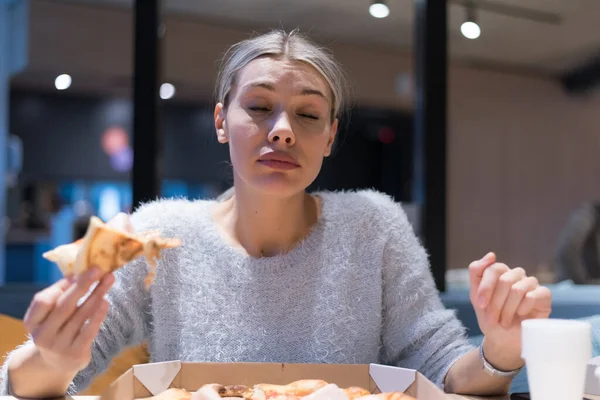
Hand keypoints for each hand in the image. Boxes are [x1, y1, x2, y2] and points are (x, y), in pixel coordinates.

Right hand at [23, 267, 114, 373]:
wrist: (58, 363)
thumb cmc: (57, 329)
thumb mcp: (50, 315)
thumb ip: (59, 296)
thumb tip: (77, 273)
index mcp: (32, 322)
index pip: (42, 301)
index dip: (60, 286)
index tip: (77, 273)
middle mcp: (42, 335)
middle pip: (64, 306)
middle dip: (82, 285)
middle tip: (97, 270)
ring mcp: (59, 346)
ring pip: (80, 316)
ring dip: (96, 295)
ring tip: (108, 280)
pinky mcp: (76, 353)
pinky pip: (89, 330)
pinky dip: (98, 314)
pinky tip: (105, 301)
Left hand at [469, 252, 551, 370]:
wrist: (503, 340)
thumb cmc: (490, 318)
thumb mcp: (476, 296)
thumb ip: (477, 272)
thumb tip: (491, 254)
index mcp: (500, 273)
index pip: (494, 268)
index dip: (486, 287)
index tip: (481, 305)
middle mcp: (516, 275)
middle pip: (505, 279)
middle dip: (496, 302)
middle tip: (493, 318)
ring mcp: (531, 284)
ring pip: (517, 288)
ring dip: (507, 309)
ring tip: (504, 321)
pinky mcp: (544, 295)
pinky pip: (533, 295)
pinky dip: (523, 308)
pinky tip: (521, 315)